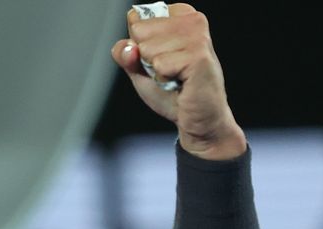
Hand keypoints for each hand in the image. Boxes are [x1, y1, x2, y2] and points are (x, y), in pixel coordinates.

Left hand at [111, 3, 245, 159]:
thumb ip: (125, 54)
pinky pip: (159, 64)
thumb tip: (129, 48)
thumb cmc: (171, 91)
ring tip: (175, 76)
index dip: (138, 44)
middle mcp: (192, 20)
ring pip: (146, 47)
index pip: (135, 18)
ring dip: (155, 70)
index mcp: (179, 15)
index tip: (159, 57)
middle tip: (168, 70)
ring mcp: (197, 37)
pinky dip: (163, 79)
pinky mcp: (198, 56)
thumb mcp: (139, 69)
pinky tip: (181, 82)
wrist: (196, 119)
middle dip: (146, 57)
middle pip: (139, 30)